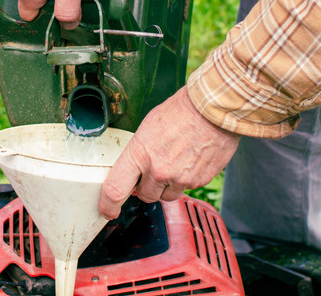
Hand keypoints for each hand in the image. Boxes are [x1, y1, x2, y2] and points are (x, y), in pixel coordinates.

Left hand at [99, 86, 241, 218]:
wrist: (212, 109)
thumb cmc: (180, 112)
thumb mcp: (147, 128)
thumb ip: (139, 153)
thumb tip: (134, 169)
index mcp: (139, 154)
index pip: (115, 190)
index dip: (108, 205)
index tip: (108, 210)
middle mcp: (158, 171)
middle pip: (144, 196)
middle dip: (146, 186)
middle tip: (154, 169)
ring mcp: (180, 179)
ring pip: (166, 195)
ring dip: (167, 185)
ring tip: (176, 160)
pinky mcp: (199, 181)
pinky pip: (186, 188)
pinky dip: (186, 178)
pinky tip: (190, 158)